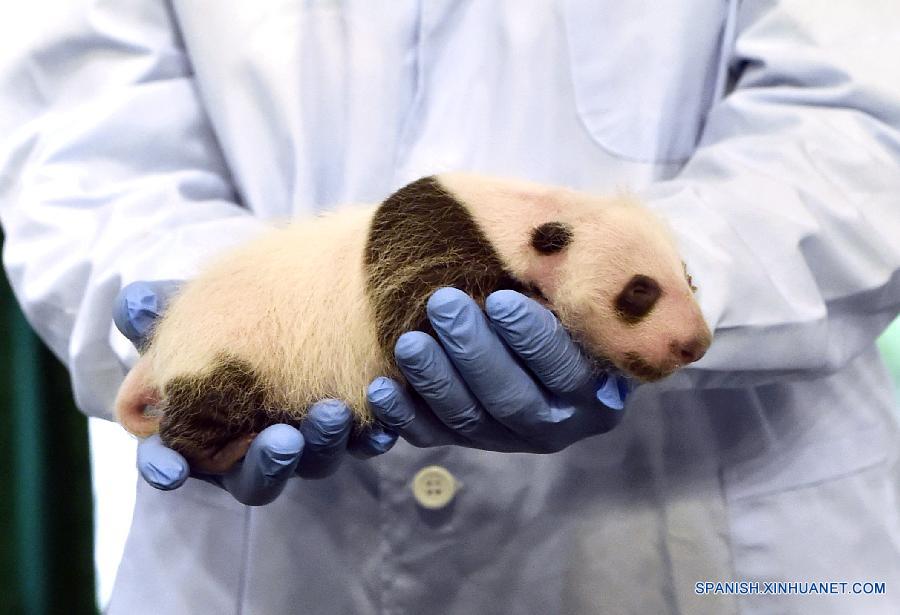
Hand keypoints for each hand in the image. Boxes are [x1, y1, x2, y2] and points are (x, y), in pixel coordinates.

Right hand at [114, 280, 396, 505]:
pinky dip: (374, 434)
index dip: (166, 466)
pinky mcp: (351, 431)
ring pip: (314, 461)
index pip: (174, 461)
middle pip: (255, 475)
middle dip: (268, 461)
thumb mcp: (188, 305)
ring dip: (323, 443)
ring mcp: (304, 444)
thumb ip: (155, 307)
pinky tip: (383, 425)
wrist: (293, 298)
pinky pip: (364, 443)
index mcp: (199, 430)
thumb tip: (133, 304)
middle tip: (282, 440)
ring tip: (335, 413)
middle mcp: (251, 449)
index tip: (168, 469)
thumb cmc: (225, 310)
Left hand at [367, 287, 629, 452]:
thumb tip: (542, 252)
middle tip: (443, 304)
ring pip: (469, 420)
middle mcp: (557, 424)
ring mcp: (508, 439)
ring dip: (436, 380)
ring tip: (409, 341)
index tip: (499, 300)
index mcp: (597, 390)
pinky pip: (432, 435)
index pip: (564, 370)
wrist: (537, 328)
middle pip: (512, 400)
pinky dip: (403, 415)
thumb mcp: (574, 289)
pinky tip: (382, 388)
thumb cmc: (559, 297)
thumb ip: (564, 282)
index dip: (532, 338)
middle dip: (474, 352)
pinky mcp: (466, 440)